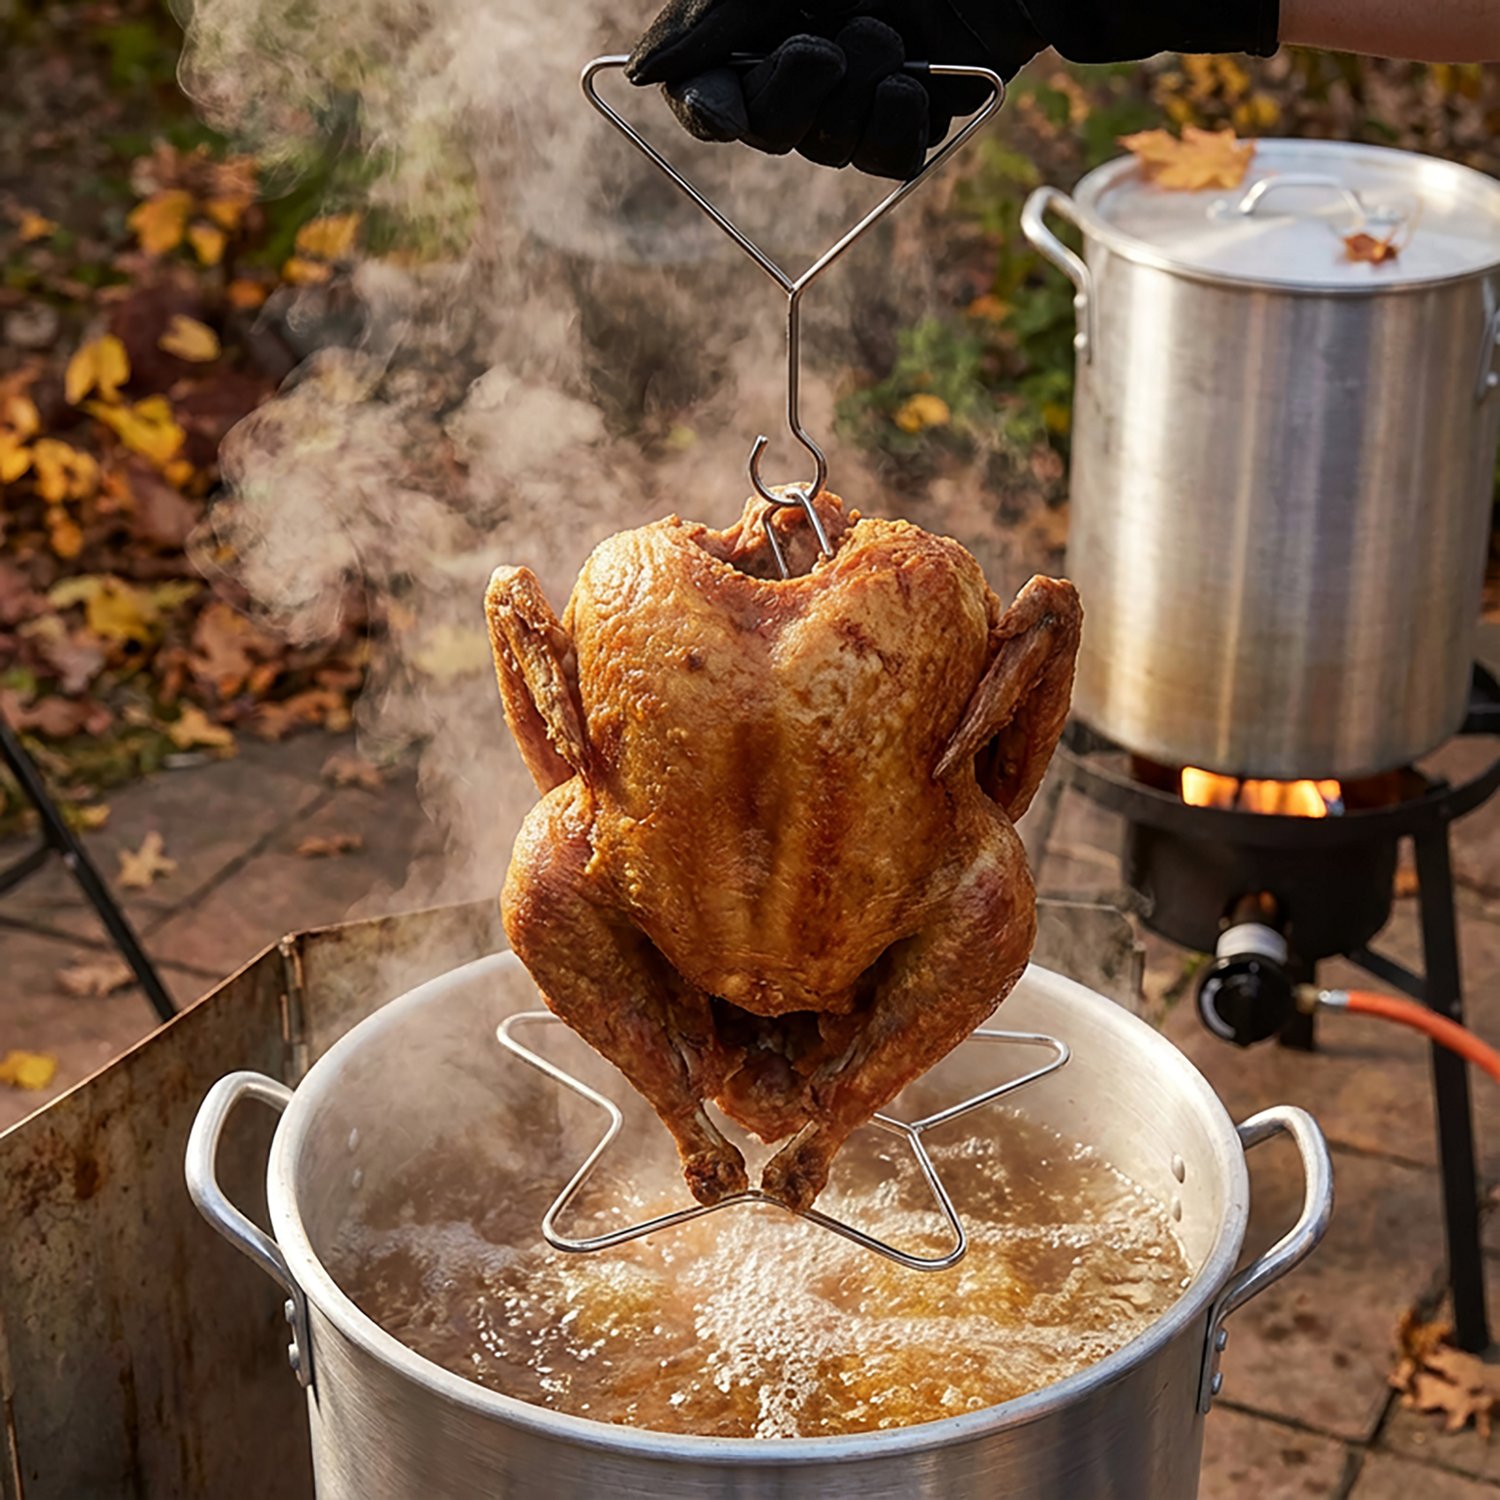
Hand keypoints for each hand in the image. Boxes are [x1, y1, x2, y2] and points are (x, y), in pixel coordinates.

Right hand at [626, 0, 1044, 179]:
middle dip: (793, 98)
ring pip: (830, 149)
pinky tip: (918, 87)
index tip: (722, 108)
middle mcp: (819, 53)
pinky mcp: (929, 111)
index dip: (708, 108)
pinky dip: (898, 129)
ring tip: (895, 41)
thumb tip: (641, 73)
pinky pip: (889, 163)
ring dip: (856, 102)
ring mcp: (873, 86)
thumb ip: (716, 14)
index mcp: (778, 13)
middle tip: (831, 47)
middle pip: (768, 131)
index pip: (713, 88)